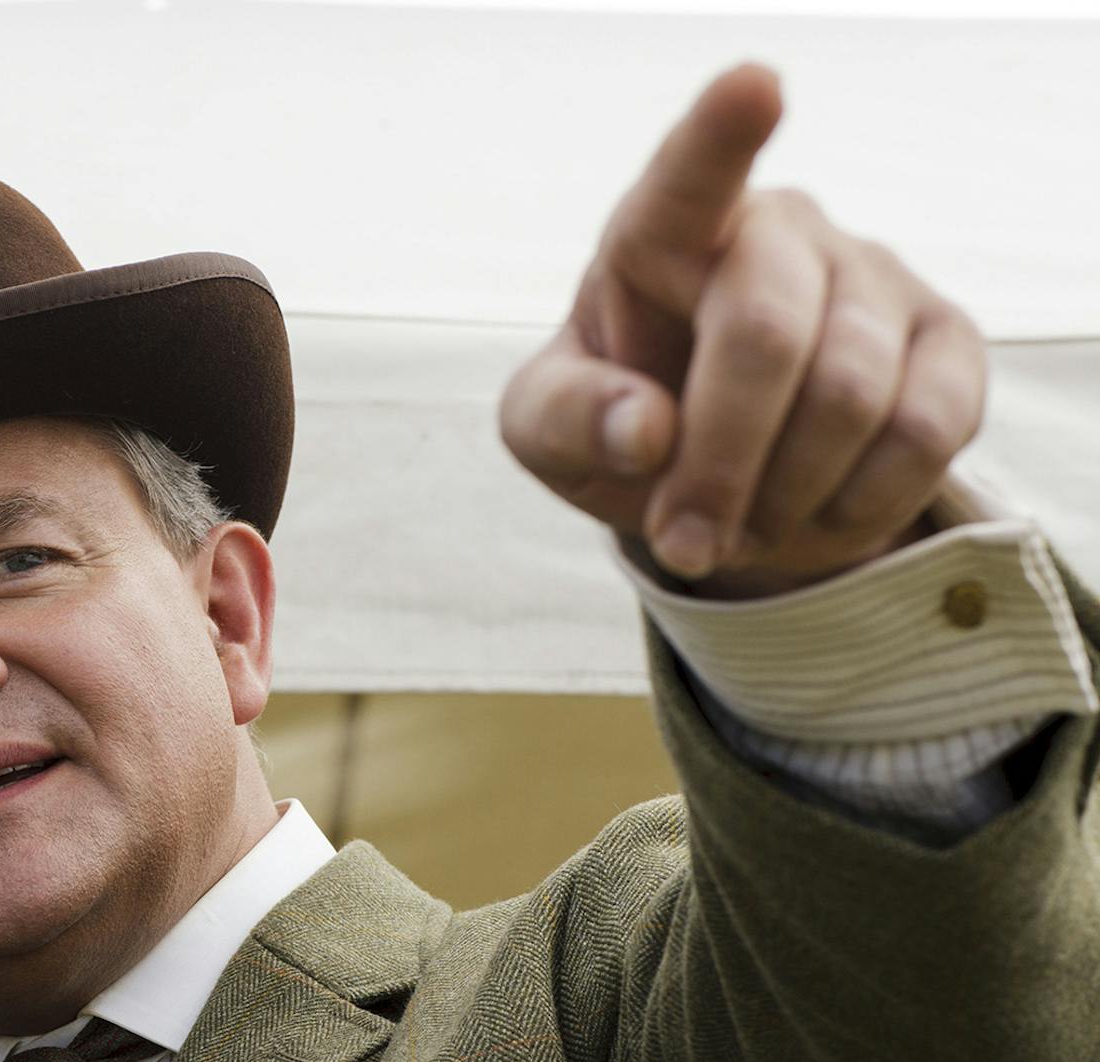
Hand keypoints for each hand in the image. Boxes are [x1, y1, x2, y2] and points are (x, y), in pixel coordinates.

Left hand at [500, 64, 985, 597]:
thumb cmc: (617, 421)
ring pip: (850, 398)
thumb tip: (646, 430)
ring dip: (782, 498)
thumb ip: (568, 421)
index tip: (754, 88)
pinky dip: (858, 504)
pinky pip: (927, 433)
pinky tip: (815, 509)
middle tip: (686, 542)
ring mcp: (872, 275)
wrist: (716, 469)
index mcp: (663, 231)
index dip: (722, 132)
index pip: (692, 173)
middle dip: (720, 465)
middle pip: (765, 335)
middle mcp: (779, 230)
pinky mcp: (945, 339)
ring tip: (742, 524)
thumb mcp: (547, 432)